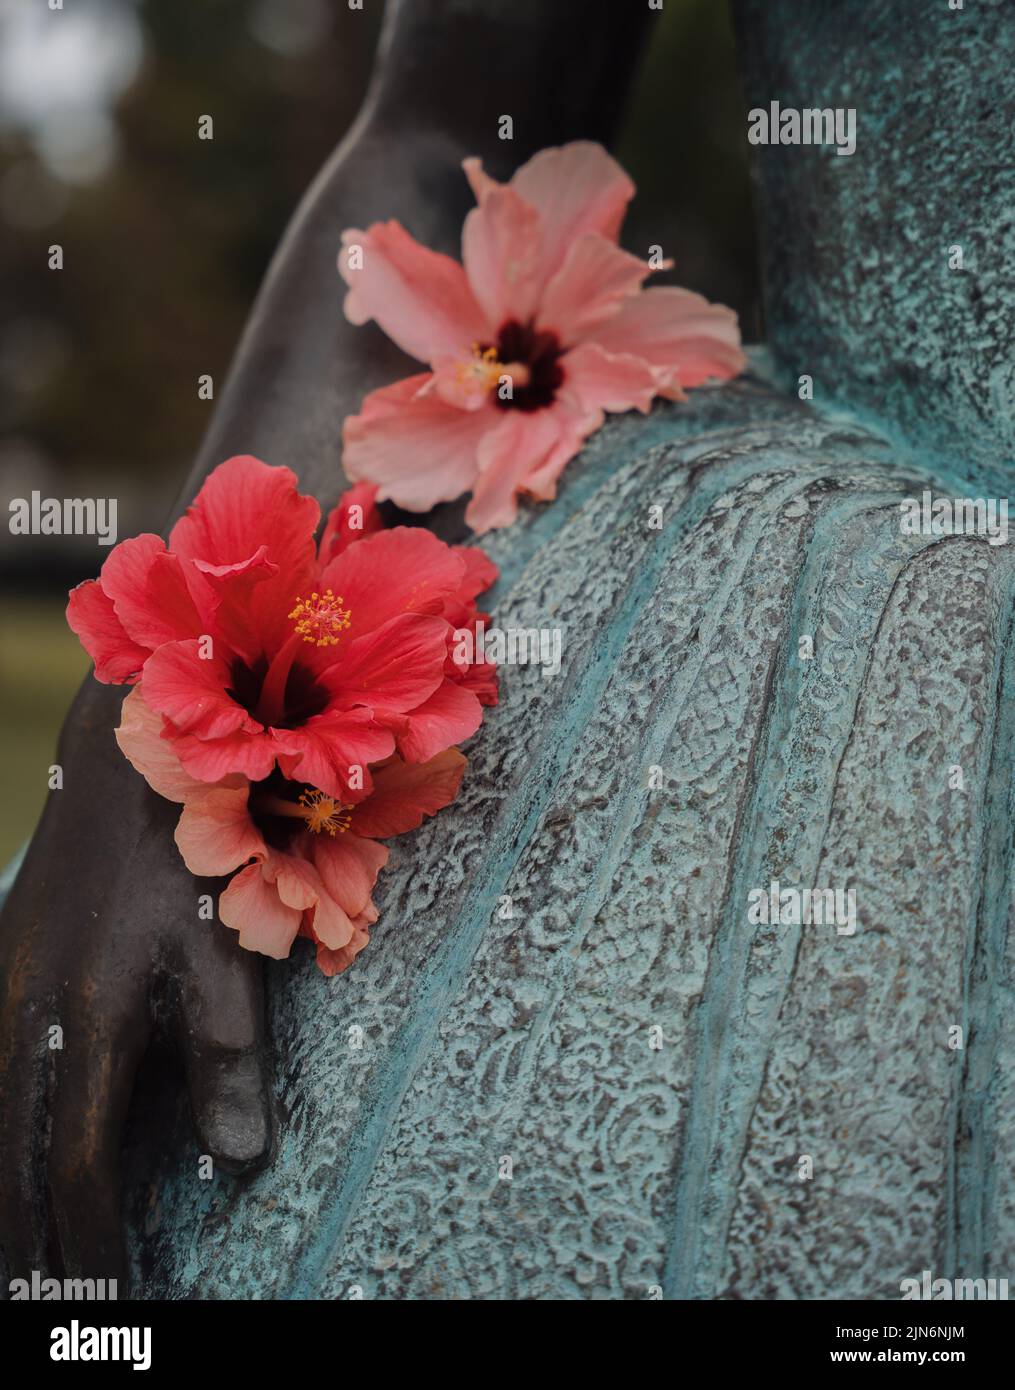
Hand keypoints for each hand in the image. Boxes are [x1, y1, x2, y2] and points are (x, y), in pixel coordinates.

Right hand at [0, 680, 271, 1289]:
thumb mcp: (225, 949)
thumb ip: (229, 1055)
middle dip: (29, 1255)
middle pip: (13, 1169)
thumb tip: (240, 1163)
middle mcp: (23, 1020)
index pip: (81, 1172)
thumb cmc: (191, 856)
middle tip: (48, 1320)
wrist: (123, 763)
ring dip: (1, 1210)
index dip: (92, 1252)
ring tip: (21, 1274)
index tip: (106, 1314)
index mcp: (86, 1021)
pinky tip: (6, 1171)